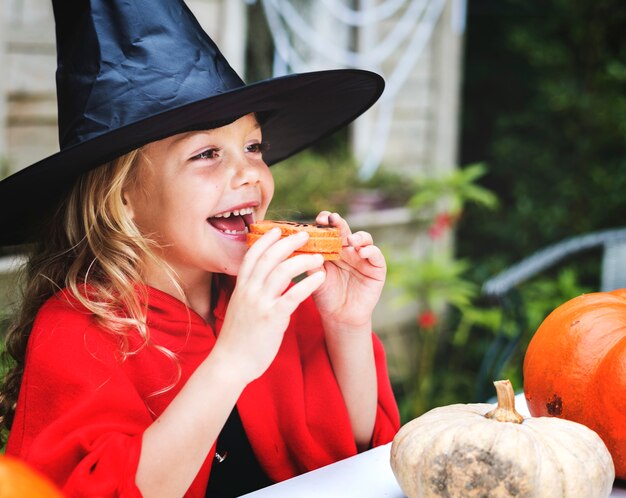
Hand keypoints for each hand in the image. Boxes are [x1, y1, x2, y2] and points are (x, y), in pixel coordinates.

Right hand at [214, 228, 324, 383]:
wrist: (230, 363)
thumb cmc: (237, 338)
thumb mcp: (239, 308)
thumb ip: (250, 292)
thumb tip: (262, 280)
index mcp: (241, 287)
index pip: (253, 255)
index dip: (266, 240)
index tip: (278, 229)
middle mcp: (249, 290)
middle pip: (270, 257)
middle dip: (289, 242)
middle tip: (306, 235)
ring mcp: (260, 303)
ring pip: (283, 271)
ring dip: (303, 260)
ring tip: (319, 257)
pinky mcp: (272, 318)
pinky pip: (293, 295)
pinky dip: (308, 284)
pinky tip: (321, 278)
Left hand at [311, 211, 385, 330]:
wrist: (340, 317)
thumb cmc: (326, 295)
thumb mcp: (315, 277)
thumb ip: (310, 261)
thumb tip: (299, 245)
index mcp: (333, 248)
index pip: (329, 230)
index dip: (325, 222)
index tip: (318, 220)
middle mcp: (349, 250)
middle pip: (346, 230)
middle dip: (339, 222)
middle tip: (332, 219)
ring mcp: (363, 258)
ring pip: (364, 239)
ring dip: (358, 236)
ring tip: (350, 240)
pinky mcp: (377, 268)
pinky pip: (376, 255)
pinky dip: (370, 251)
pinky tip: (362, 252)